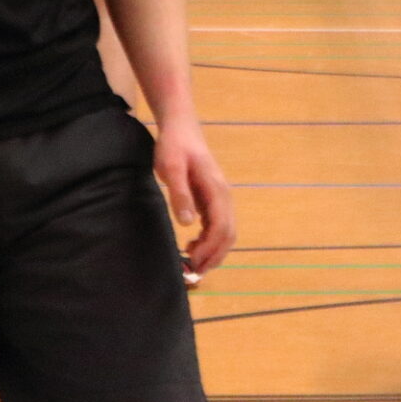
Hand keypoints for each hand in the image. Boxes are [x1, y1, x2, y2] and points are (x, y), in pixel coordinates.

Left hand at [153, 118, 235, 275]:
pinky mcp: (212, 198)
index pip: (221, 227)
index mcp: (216, 190)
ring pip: (226, 232)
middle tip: (195, 274)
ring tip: (192, 264)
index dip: (210, 249)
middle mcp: (223, 196)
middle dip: (215, 257)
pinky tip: (192, 245)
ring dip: (213, 251)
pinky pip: (218, 225)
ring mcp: (220, 197)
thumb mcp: (171, 168)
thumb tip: (188, 223)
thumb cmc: (174, 146)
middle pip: (229, 234)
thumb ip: (180, 194)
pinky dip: (209, 241)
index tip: (193, 263)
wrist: (181, 127)